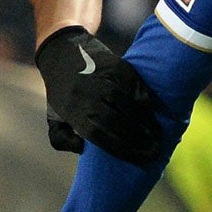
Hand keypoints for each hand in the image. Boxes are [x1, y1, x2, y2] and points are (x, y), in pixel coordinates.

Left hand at [34, 26, 165, 165]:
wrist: (61, 50)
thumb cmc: (62, 91)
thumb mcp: (54, 118)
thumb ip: (61, 140)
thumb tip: (81, 149)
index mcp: (73, 112)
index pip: (100, 138)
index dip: (123, 151)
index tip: (141, 161)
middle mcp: (86, 96)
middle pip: (116, 123)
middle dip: (137, 140)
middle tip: (154, 152)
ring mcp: (101, 79)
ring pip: (126, 105)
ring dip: (144, 122)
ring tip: (157, 136)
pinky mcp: (114, 66)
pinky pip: (132, 86)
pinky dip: (144, 100)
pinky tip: (152, 113)